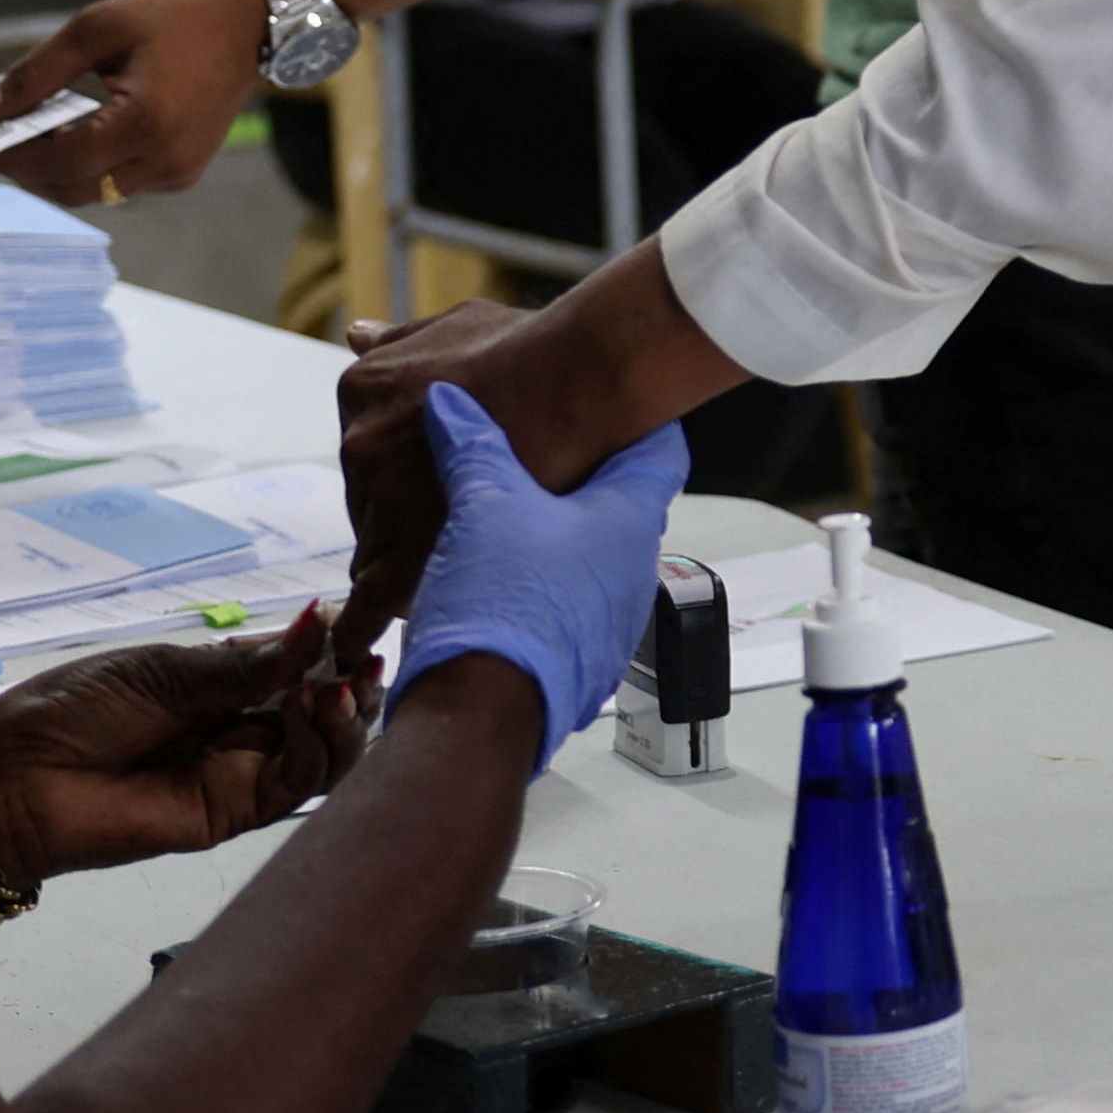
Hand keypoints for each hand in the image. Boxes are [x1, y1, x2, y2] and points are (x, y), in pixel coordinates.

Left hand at [0, 0, 265, 205]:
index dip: (14, 156)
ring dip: (59, 170)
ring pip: (95, 192)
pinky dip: (91, 166)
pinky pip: (121, 184)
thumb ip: (36, 72)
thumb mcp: (97, 28)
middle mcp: (166, 160)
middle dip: (29, 171)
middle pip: (73, 190)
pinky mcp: (184, 173)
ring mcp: (179, 173)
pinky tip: (77, 134)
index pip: (60, 162)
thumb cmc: (176, 17)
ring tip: (34, 133)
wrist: (249, 25)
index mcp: (146, 122)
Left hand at [0, 611, 367, 886]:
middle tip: (362, 662)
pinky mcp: (233, 813)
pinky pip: (295, 785)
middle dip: (353, 685)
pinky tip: (309, 711)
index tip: (355, 625)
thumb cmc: (72, 711)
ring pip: (325, 754)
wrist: (14, 781)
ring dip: (344, 719)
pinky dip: (316, 746)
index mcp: (221, 685)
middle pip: (324, 712)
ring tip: (336, 690)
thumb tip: (316, 625)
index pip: (298, 667)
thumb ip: (241, 664)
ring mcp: (240, 773)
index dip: (333, 650)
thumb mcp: (161, 670)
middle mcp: (240, 729)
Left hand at [331, 303, 531, 657]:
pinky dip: (368, 624)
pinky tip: (369, 641)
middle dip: (412, 520)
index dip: (402, 478)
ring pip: (381, 552)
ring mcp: (379, 502)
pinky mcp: (403, 561)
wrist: (586, 385)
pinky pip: (369, 607)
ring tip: (466, 576)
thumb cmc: (539, 356)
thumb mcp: (462, 321)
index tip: (427, 491)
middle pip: (375, 505)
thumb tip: (360, 335)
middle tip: (466, 529)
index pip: (366, 453)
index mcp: (365, 391)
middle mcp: (361, 445)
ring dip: (415, 564)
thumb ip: (404, 337)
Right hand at [377, 382, 684, 766]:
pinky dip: (536, 582)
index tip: (613, 397)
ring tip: (506, 510)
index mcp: (630, 521)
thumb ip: (472, 446)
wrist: (481, 715)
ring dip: (553, 533)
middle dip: (579, 473)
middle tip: (542, 443)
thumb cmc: (501, 608)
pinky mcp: (578, 655)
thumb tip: (451, 402)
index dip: (637, 416)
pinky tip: (495, 576)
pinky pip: (564, 604)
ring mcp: (610, 618)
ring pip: (588, 556)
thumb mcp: (481, 506)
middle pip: (619, 502)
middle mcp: (634, 569)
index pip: (660, 448)